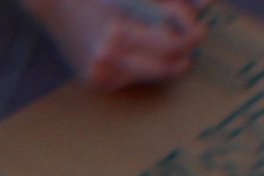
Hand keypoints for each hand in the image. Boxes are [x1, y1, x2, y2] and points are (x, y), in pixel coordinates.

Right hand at [25, 0, 203, 90]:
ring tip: (164, 49)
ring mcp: (100, 71)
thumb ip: (172, 2)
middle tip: (189, 45)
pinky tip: (131, 54)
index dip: (192, 36)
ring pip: (151, 75)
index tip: (199, 31)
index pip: (173, 44)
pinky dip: (139, 67)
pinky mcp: (94, 81)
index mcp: (122, 31)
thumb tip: (206, 5)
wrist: (57, 4)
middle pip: (165, 66)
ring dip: (163, 62)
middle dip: (183, 54)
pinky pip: (130, 79)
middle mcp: (109, 56)